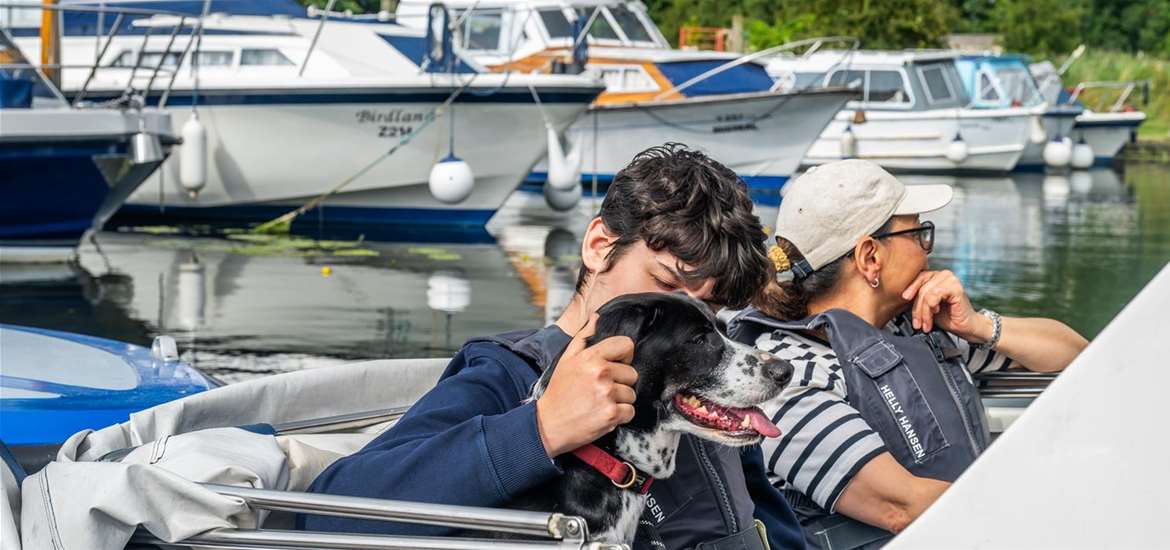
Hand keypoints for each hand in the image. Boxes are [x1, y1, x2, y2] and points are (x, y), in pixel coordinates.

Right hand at [535, 313, 636, 456]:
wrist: (548, 424)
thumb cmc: (558, 392)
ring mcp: (607, 394)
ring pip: (631, 394)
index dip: (624, 356)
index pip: (626, 345)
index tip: (615, 365)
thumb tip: (596, 317)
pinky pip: (630, 411)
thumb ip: (583, 337)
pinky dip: (620, 416)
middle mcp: (600, 373)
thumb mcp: (566, 360)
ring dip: (619, 401)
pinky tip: (602, 414)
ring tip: (599, 403)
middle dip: (620, 382)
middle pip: (632, 373)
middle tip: (601, 390)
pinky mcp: (611, 414)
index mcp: (591, 357)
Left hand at [900, 270, 991, 340]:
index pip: (919, 277)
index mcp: (937, 276)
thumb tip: (902, 296)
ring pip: (926, 294)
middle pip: (921, 288)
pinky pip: (934, 296)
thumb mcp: (927, 305)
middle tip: (917, 323)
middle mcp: (944, 274)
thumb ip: (918, 297)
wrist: (965, 327)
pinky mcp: (956, 288)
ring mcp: (951, 280)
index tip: (904, 298)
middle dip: (917, 308)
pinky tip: (936, 313)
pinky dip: (931, 307)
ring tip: (926, 324)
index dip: (910, 288)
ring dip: (924, 312)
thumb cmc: (947, 316)